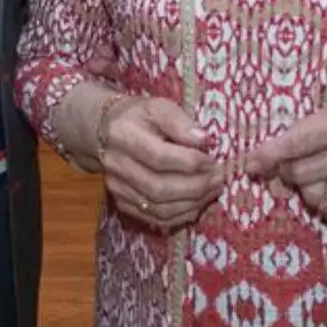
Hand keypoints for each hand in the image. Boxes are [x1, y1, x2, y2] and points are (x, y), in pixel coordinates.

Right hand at [98, 97, 223, 232]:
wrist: (108, 131)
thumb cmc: (140, 117)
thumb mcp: (159, 107)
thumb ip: (180, 122)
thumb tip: (204, 140)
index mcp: (123, 135)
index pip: (158, 156)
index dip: (190, 162)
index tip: (213, 160)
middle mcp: (116, 165)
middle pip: (158, 188)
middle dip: (196, 187)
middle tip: (218, 178)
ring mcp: (118, 188)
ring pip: (158, 208)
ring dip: (192, 203)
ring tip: (212, 190)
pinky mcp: (122, 204)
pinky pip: (155, 219)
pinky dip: (181, 215)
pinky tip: (197, 203)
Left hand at [245, 104, 326, 223]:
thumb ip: (300, 133)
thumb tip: (258, 161)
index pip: (297, 143)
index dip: (269, 155)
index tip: (250, 164)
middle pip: (301, 174)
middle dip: (287, 172)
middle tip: (290, 166)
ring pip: (313, 196)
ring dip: (305, 188)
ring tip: (315, 175)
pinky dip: (323, 201)